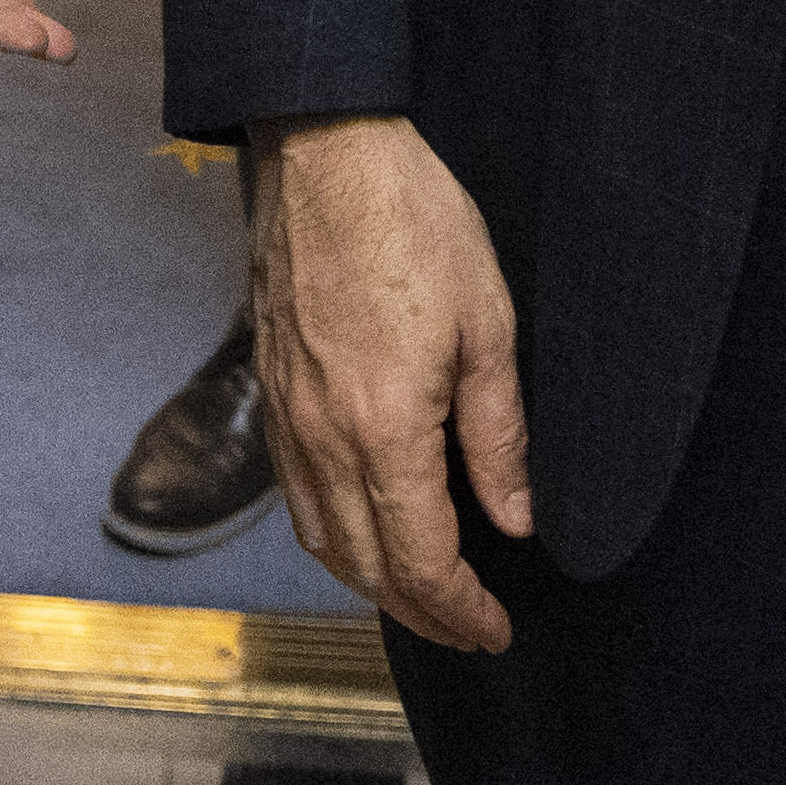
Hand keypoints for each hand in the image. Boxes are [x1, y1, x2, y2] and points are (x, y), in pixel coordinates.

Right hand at [248, 110, 526, 648]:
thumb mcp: (489, 326)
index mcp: (385, 428)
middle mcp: (324, 438)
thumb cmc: (415, 223)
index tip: (495, 630)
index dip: (461, 611)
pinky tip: (364, 532)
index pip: (422, 559)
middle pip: (366, 567)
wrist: (326, 153)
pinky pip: (295, 496)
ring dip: (372, 585)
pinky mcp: (272, 389)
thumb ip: (499, 436)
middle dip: (420, 614)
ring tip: (422, 598)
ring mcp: (288, 417)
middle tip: (468, 631)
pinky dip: (333, 537)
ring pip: (321, 540)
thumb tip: (513, 520)